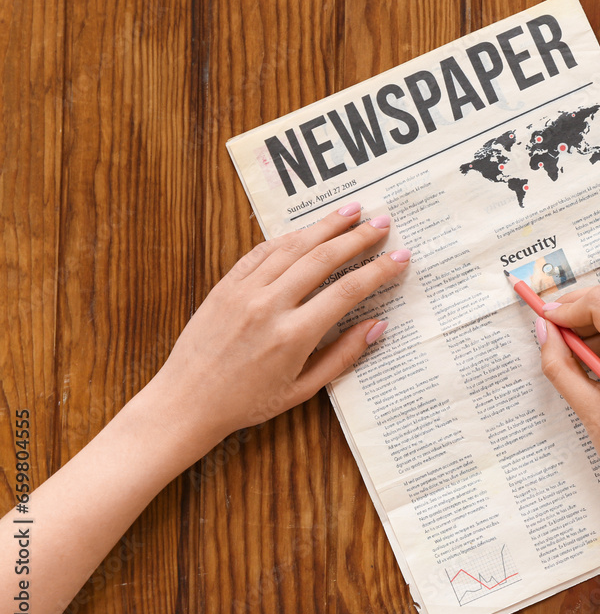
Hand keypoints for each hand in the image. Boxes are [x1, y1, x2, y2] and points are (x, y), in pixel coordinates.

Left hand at [145, 205, 409, 445]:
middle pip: (323, 258)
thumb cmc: (247, 402)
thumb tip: (377, 326)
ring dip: (325, 225)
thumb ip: (343, 356)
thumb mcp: (302, 390)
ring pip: (293, 246)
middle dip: (357, 237)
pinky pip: (261, 251)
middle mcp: (269, 306)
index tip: (399, 256)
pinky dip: (288, 237)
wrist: (186, 401)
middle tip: (382, 222)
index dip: (378, 270)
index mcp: (293, 337)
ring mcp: (244, 291)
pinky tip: (307, 228)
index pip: (347, 292)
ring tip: (351, 210)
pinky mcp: (226, 285)